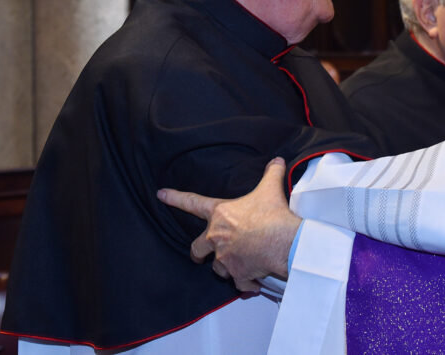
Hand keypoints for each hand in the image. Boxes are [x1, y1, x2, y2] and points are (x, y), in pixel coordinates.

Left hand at [156, 157, 301, 291]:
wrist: (284, 241)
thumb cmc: (273, 215)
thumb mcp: (270, 189)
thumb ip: (271, 173)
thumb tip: (277, 160)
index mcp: (220, 215)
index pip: (193, 203)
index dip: (176, 198)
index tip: (161, 195)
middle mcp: (217, 238)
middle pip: (197, 248)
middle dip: (198, 253)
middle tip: (200, 255)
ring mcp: (225, 259)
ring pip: (217, 267)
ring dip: (225, 267)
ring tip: (237, 265)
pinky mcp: (238, 274)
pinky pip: (238, 283)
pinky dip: (245, 284)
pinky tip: (252, 284)